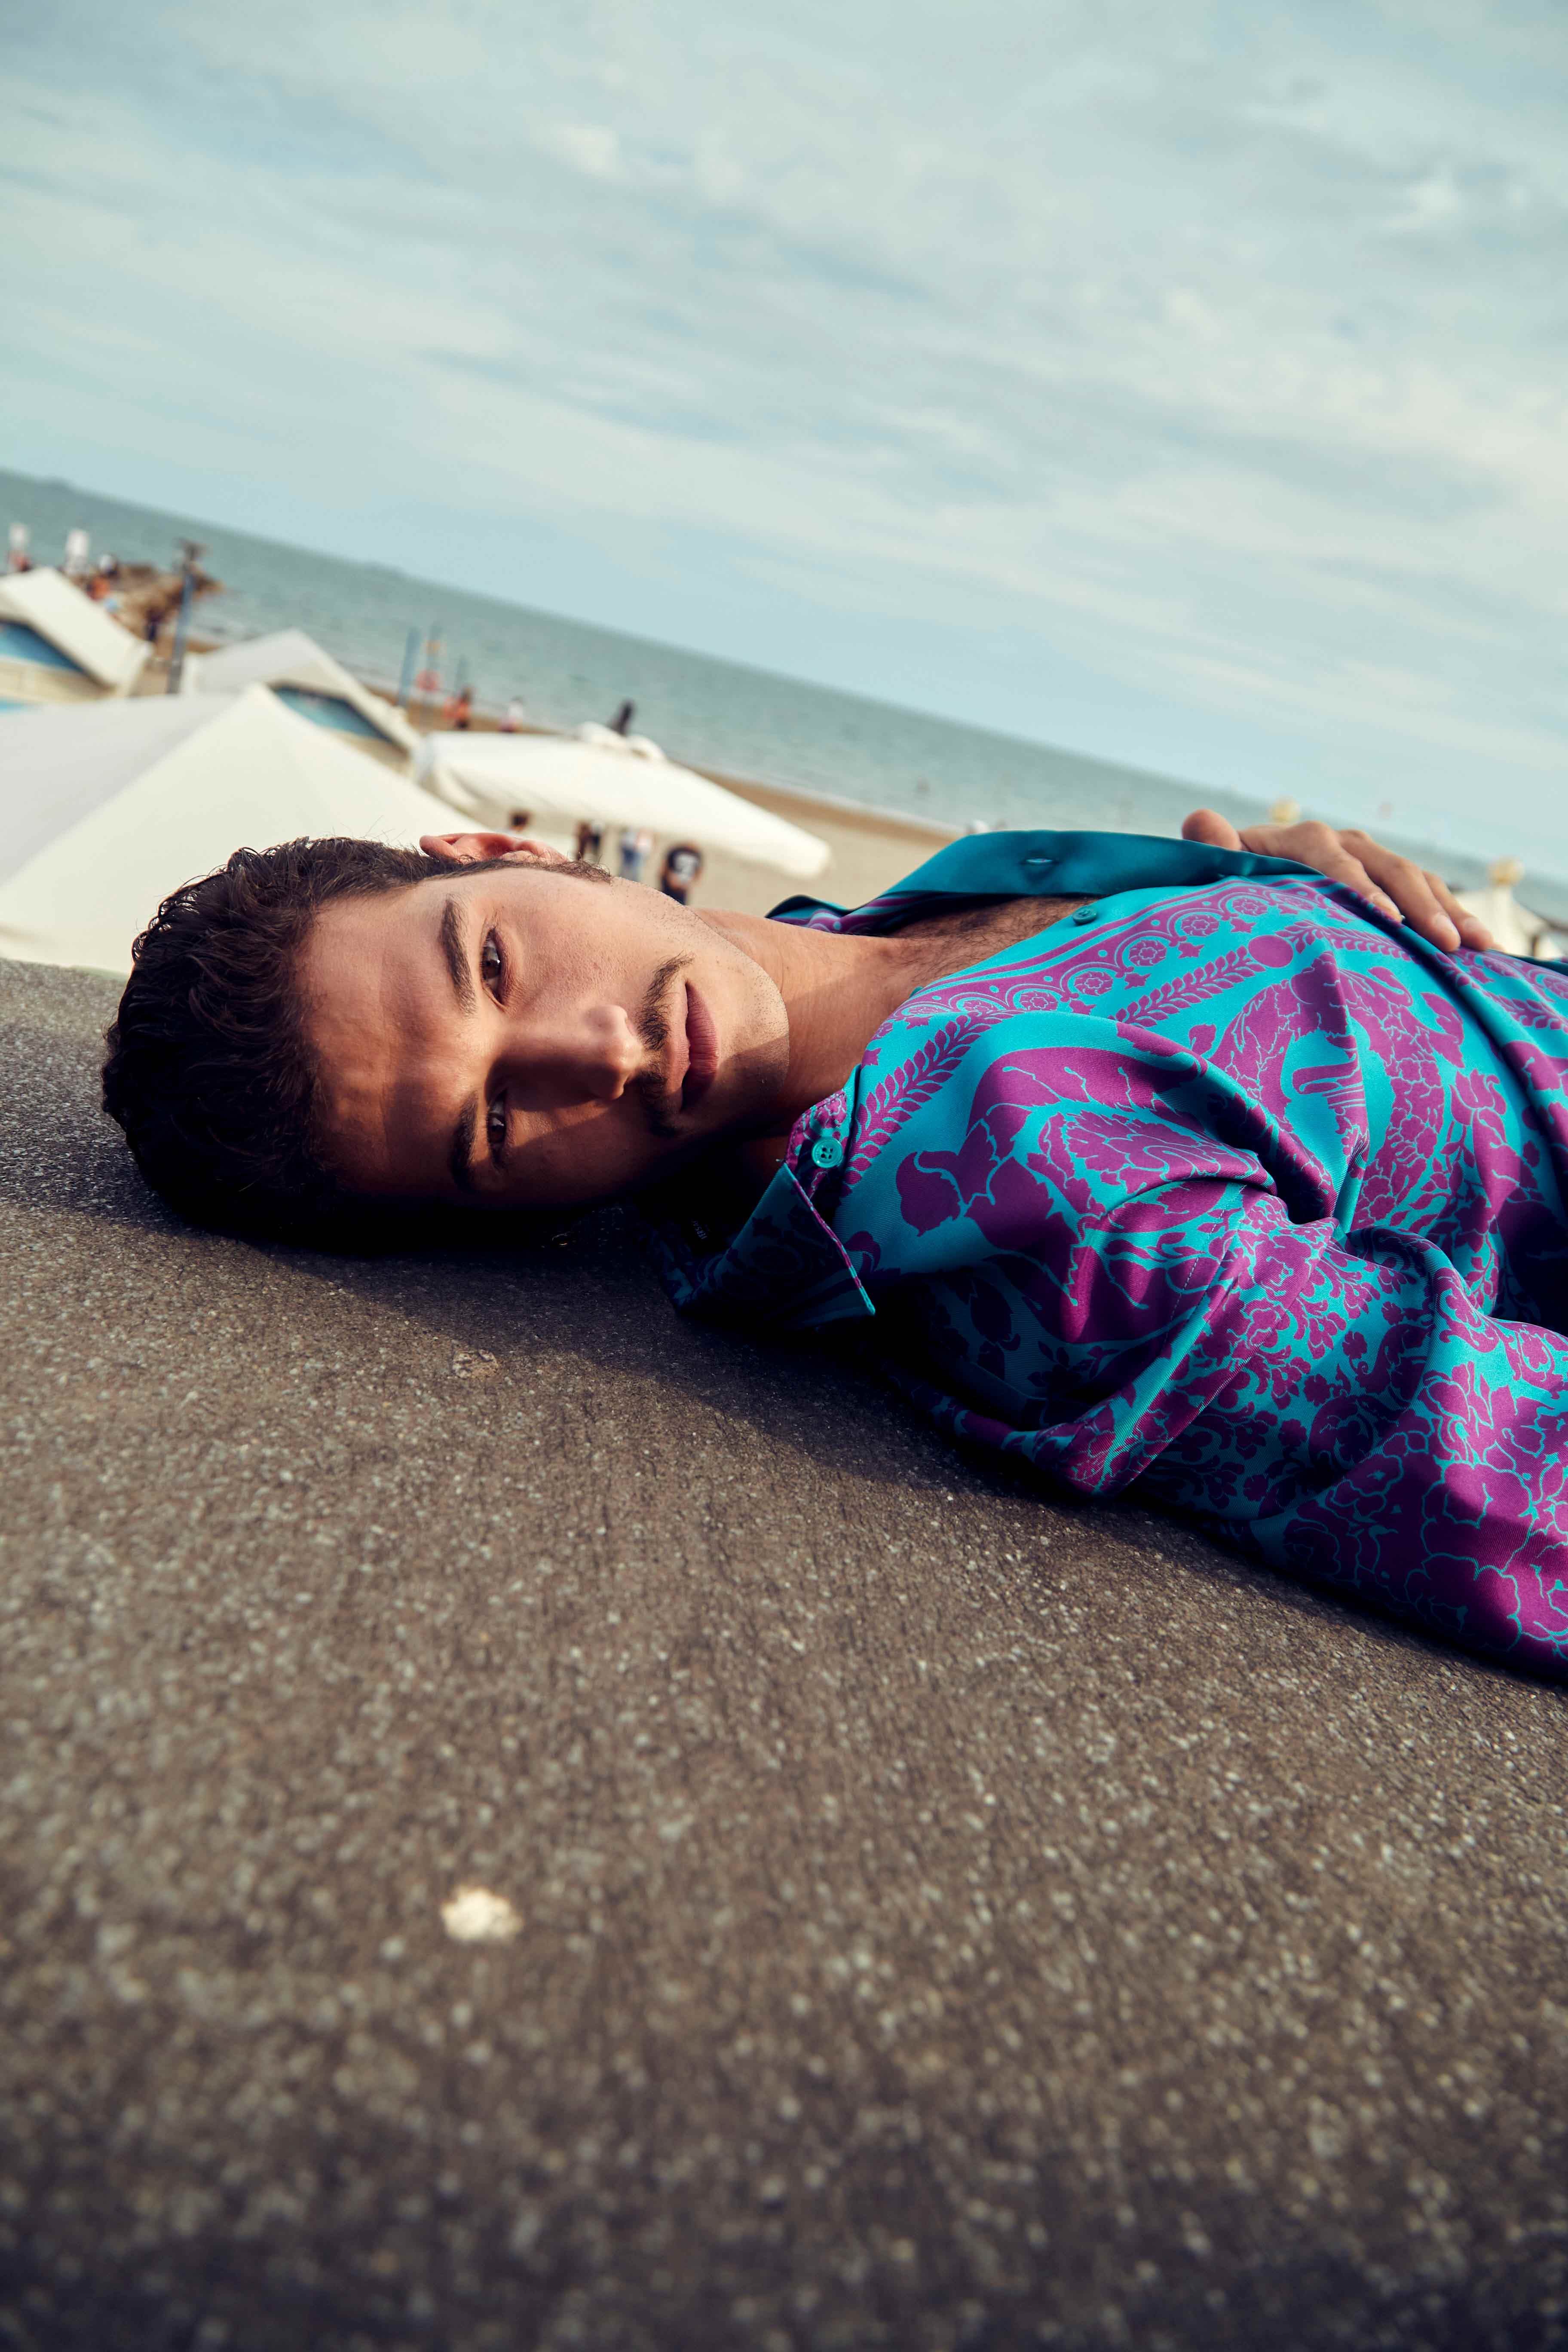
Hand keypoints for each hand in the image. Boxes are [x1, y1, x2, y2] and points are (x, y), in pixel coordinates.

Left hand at [1181, 809, 1494, 952]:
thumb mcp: (1217, 872)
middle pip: (1388, 868)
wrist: (1246, 887)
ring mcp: (1371, 862)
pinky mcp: (1390, 884)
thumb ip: (1213, 851)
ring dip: (1448, 912)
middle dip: (1419, 905)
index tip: (1382, 919)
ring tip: (1475, 947)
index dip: (1358, 888)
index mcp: (1301, 839)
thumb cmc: (1230, 886)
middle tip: (1444, 942)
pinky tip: (1487, 949)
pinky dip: (1456, 918)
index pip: (1333, 859)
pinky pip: (1430, 896)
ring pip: (1418, 881)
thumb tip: (1200, 819)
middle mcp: (1342, 844)